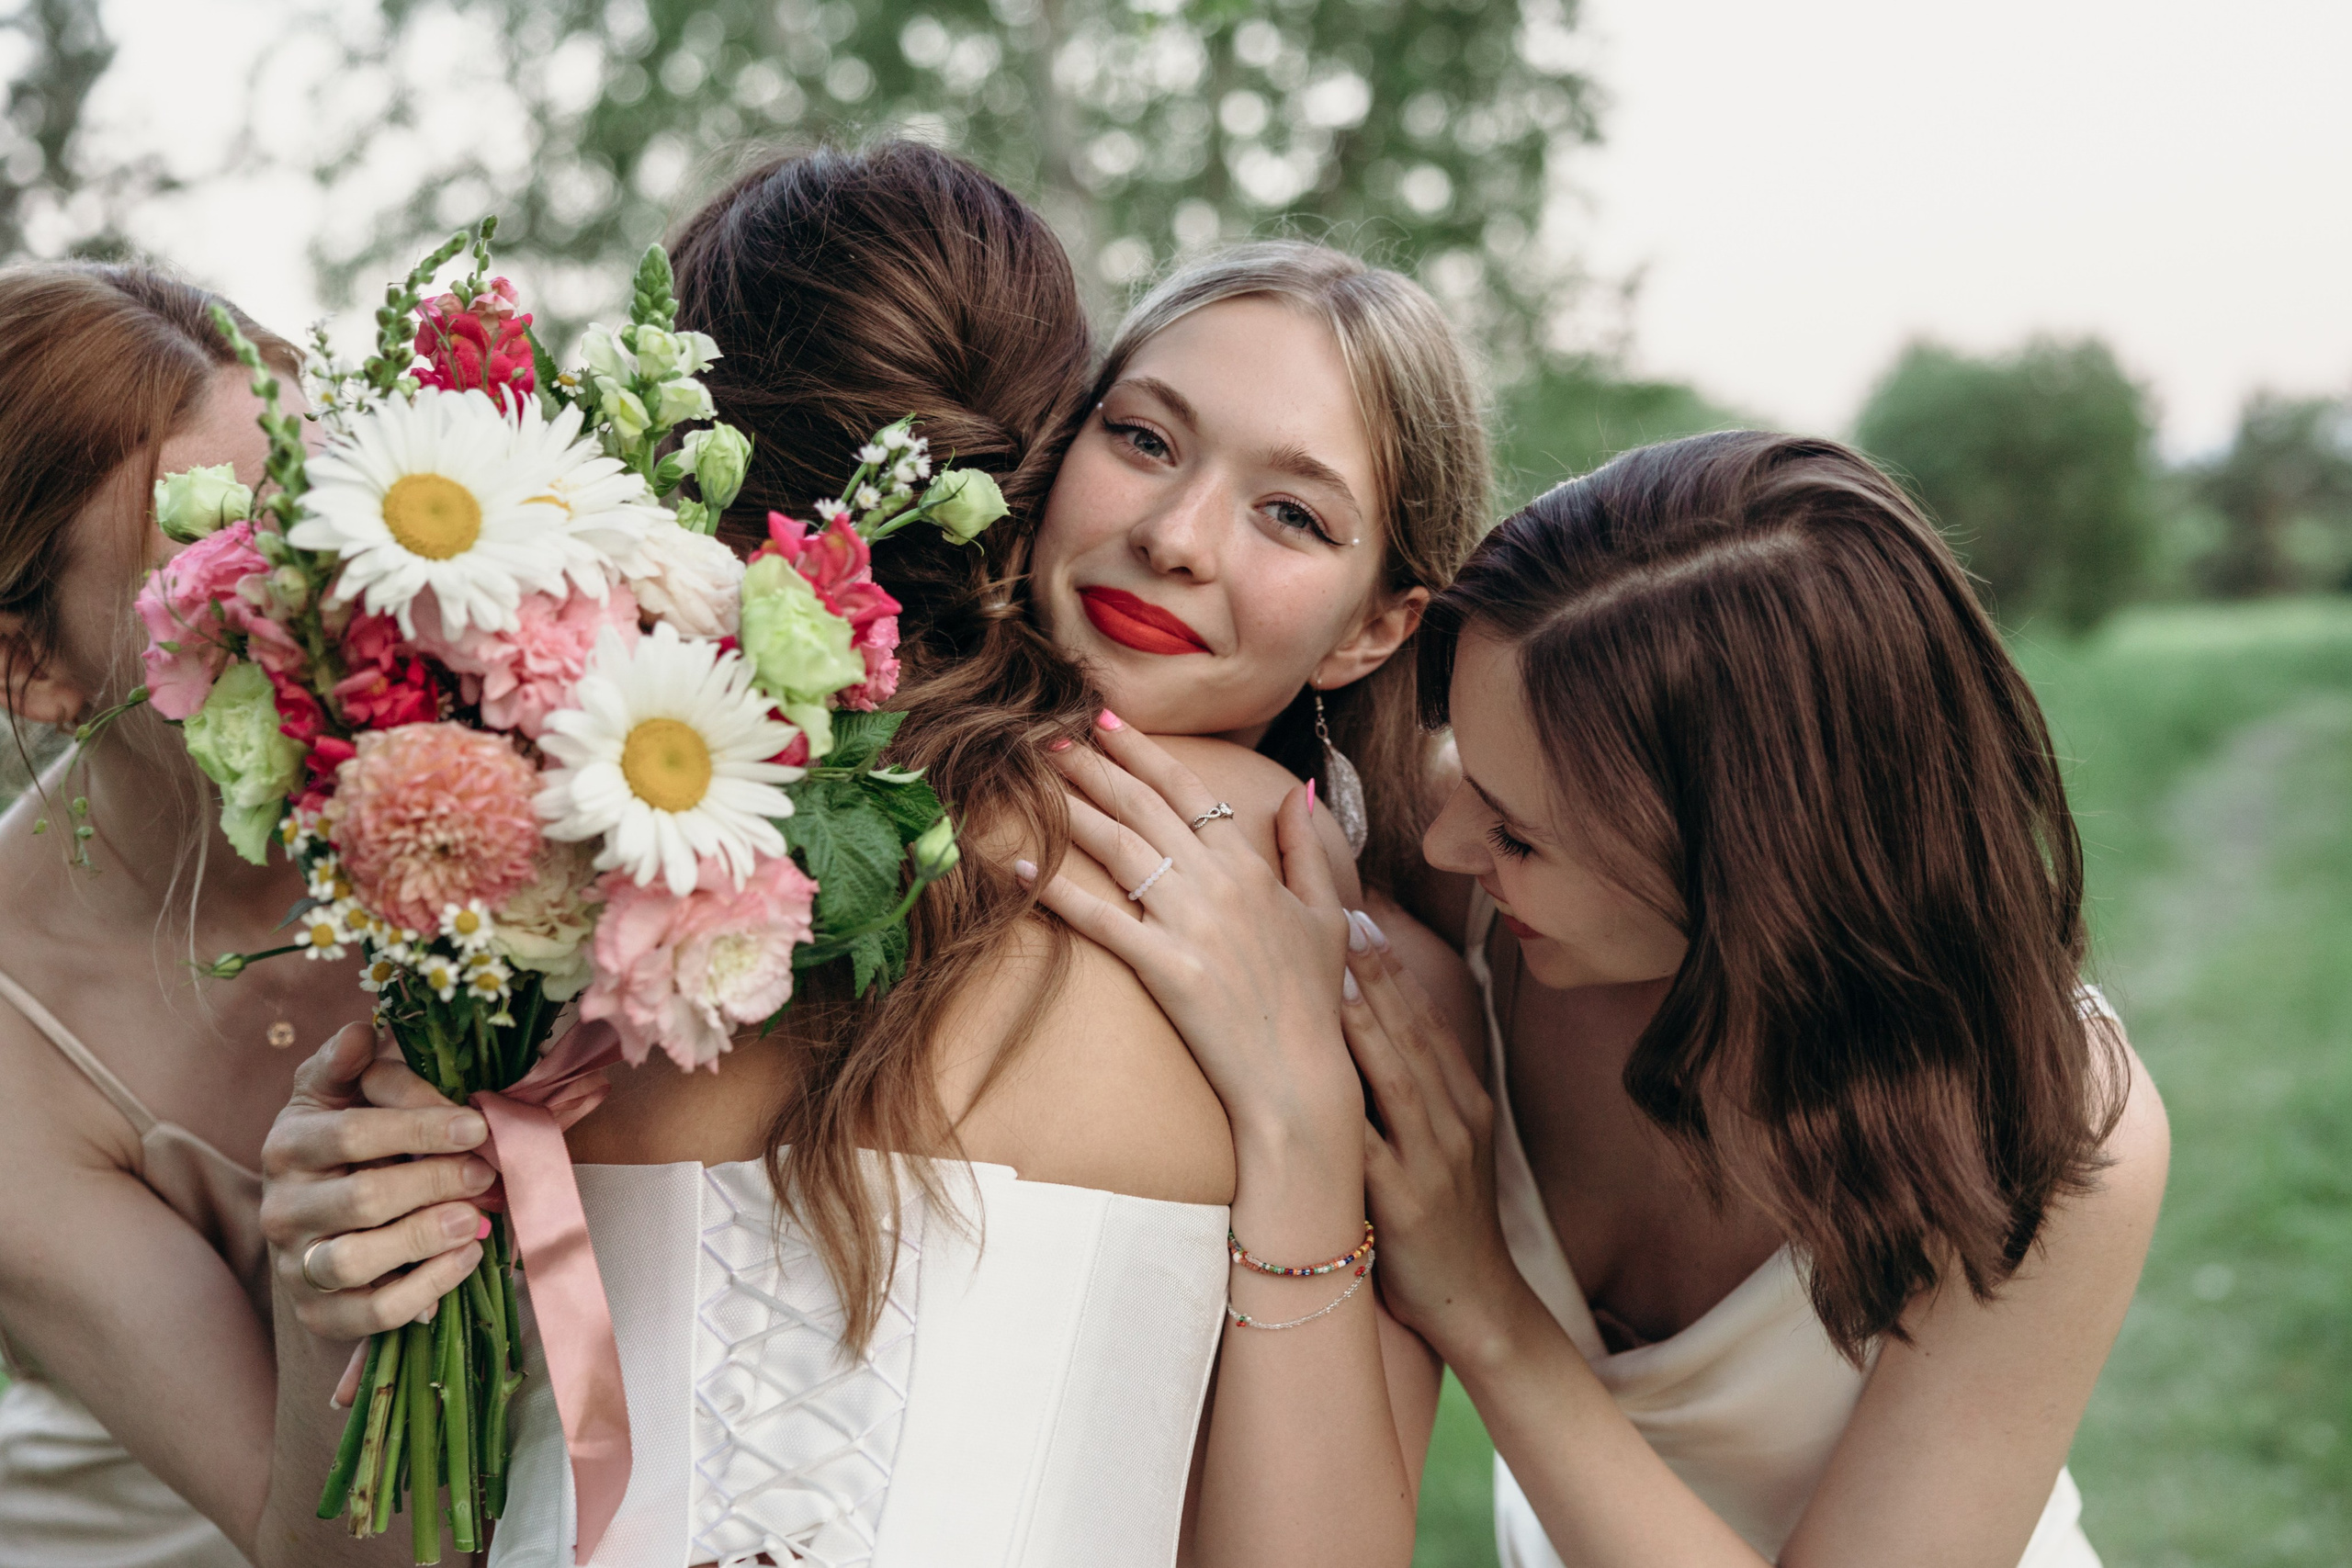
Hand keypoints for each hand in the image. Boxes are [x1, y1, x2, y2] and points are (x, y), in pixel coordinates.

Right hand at [258, 1022, 494, 1341]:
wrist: (316, 1218)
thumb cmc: (345, 1141)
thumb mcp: (341, 1093)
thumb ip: (351, 1064)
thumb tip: (361, 1032)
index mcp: (288, 1144)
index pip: (352, 1134)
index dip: (419, 1127)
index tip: (478, 1124)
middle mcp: (282, 1207)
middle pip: (361, 1198)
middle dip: (434, 1182)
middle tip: (486, 1172)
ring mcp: (298, 1265)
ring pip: (355, 1260)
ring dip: (424, 1237)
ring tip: (474, 1219)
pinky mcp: (320, 1313)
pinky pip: (372, 1313)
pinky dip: (425, 1288)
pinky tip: (466, 1256)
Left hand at [1023, 713, 1359, 1150]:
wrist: (1299, 1074)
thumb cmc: (1314, 999)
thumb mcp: (1326, 914)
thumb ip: (1307, 850)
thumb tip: (1297, 792)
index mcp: (1251, 867)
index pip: (1189, 792)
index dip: (1145, 753)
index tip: (1107, 722)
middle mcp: (1217, 884)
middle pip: (1143, 808)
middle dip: (1093, 766)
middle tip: (1047, 734)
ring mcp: (1189, 924)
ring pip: (1119, 850)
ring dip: (1071, 809)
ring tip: (1030, 779)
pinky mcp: (1164, 966)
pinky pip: (1100, 919)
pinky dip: (1057, 892)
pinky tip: (1019, 868)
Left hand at [1339, 930, 1525, 1352]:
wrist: (1477, 1301)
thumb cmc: (1447, 1218)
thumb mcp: (1451, 1145)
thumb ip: (1422, 1092)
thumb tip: (1377, 1029)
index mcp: (1467, 1103)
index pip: (1429, 1023)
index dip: (1396, 971)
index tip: (1363, 921)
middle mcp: (1456, 1123)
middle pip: (1414, 1036)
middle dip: (1379, 976)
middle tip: (1342, 921)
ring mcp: (1433, 1161)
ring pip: (1397, 1077)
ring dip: (1364, 1022)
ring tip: (1329, 974)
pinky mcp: (1406, 1204)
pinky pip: (1370, 1147)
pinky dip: (1346, 1107)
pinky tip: (1315, 1074)